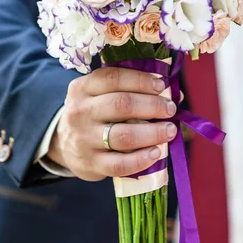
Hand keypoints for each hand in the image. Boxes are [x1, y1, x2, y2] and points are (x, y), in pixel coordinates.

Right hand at [47, 67, 176, 180]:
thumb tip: (176, 94)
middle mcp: (80, 111)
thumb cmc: (94, 114)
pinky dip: (141, 159)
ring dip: (152, 132)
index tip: (161, 86)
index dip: (141, 80)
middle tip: (170, 109)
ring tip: (170, 131)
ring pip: (123, 135)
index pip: (113, 78)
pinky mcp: (92, 163)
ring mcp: (84, 139)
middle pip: (121, 104)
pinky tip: (156, 153)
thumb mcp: (100, 95)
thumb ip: (131, 90)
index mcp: (82, 88)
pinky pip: (120, 164)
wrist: (66, 145)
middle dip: (152, 106)